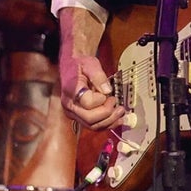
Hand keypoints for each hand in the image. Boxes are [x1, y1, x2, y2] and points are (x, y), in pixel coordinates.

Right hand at [58, 7, 124, 130]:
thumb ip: (98, 76)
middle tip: (118, 105)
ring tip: (120, 112)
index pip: (87, 103)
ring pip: (92, 126)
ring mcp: (73, 112)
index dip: (101, 100)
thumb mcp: (90, 64)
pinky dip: (106, 124)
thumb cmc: (80, 65)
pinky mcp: (79, 116)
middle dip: (108, 113)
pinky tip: (116, 119)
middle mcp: (69, 104)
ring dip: (109, 121)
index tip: (108, 94)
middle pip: (89, 118)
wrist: (72, 66)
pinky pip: (93, 126)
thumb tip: (107, 90)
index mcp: (70, 90)